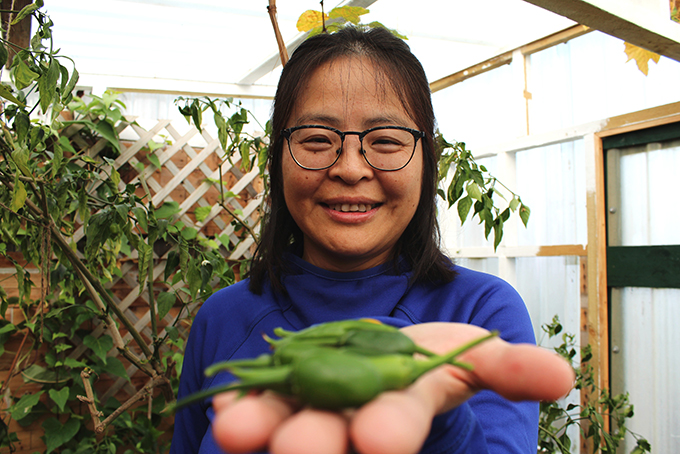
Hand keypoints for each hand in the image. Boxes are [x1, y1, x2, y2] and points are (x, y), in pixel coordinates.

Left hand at [211, 323, 574, 453]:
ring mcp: (313, 403)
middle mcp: (351, 416)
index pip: (395, 422)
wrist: (389, 357)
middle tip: (291, 452)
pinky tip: (222, 401)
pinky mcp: (285, 386)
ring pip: (286, 417)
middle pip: (332, 432)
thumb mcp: (473, 357)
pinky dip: (242, 399)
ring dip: (260, 424)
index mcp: (399, 408)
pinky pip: (262, 393)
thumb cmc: (435, 361)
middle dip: (314, 443)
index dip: (390, 429)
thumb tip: (560, 376)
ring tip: (232, 427)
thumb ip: (508, 368)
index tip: (376, 440)